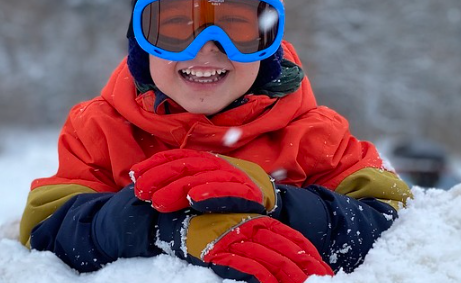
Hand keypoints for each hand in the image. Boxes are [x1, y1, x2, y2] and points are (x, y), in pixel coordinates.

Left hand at [130, 149, 275, 213]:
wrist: (262, 203)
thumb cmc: (225, 195)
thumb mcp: (199, 185)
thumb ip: (177, 183)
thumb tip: (145, 185)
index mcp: (203, 161)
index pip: (176, 157)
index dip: (154, 164)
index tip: (134, 174)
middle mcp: (215, 164)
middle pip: (184, 166)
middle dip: (159, 177)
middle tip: (140, 191)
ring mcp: (231, 176)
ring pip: (200, 178)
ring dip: (177, 189)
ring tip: (158, 201)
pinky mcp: (245, 192)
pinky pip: (226, 190)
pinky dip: (210, 193)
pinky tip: (194, 199)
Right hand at [158, 213, 333, 282]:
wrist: (165, 214)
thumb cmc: (195, 218)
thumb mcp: (225, 222)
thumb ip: (244, 229)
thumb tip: (262, 246)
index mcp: (251, 219)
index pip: (285, 235)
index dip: (304, 250)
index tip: (320, 265)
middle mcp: (246, 228)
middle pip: (283, 248)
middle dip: (305, 265)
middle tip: (324, 277)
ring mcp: (233, 239)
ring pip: (270, 259)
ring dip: (289, 273)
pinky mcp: (219, 251)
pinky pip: (246, 266)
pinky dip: (262, 276)